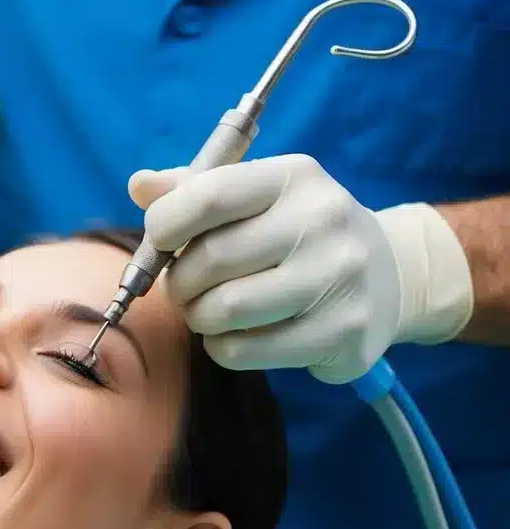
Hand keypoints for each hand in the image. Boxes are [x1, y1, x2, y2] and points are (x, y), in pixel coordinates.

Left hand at [130, 155, 471, 383]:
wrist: (388, 275)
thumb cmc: (295, 233)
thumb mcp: (255, 198)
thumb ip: (194, 190)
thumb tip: (139, 185)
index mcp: (294, 177)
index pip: (209, 195)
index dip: (165, 224)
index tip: (160, 240)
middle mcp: (322, 221)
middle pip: (210, 260)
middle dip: (179, 281)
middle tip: (184, 287)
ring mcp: (337, 278)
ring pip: (223, 310)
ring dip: (198, 317)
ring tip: (210, 310)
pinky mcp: (341, 333)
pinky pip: (242, 351)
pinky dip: (222, 347)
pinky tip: (239, 334)